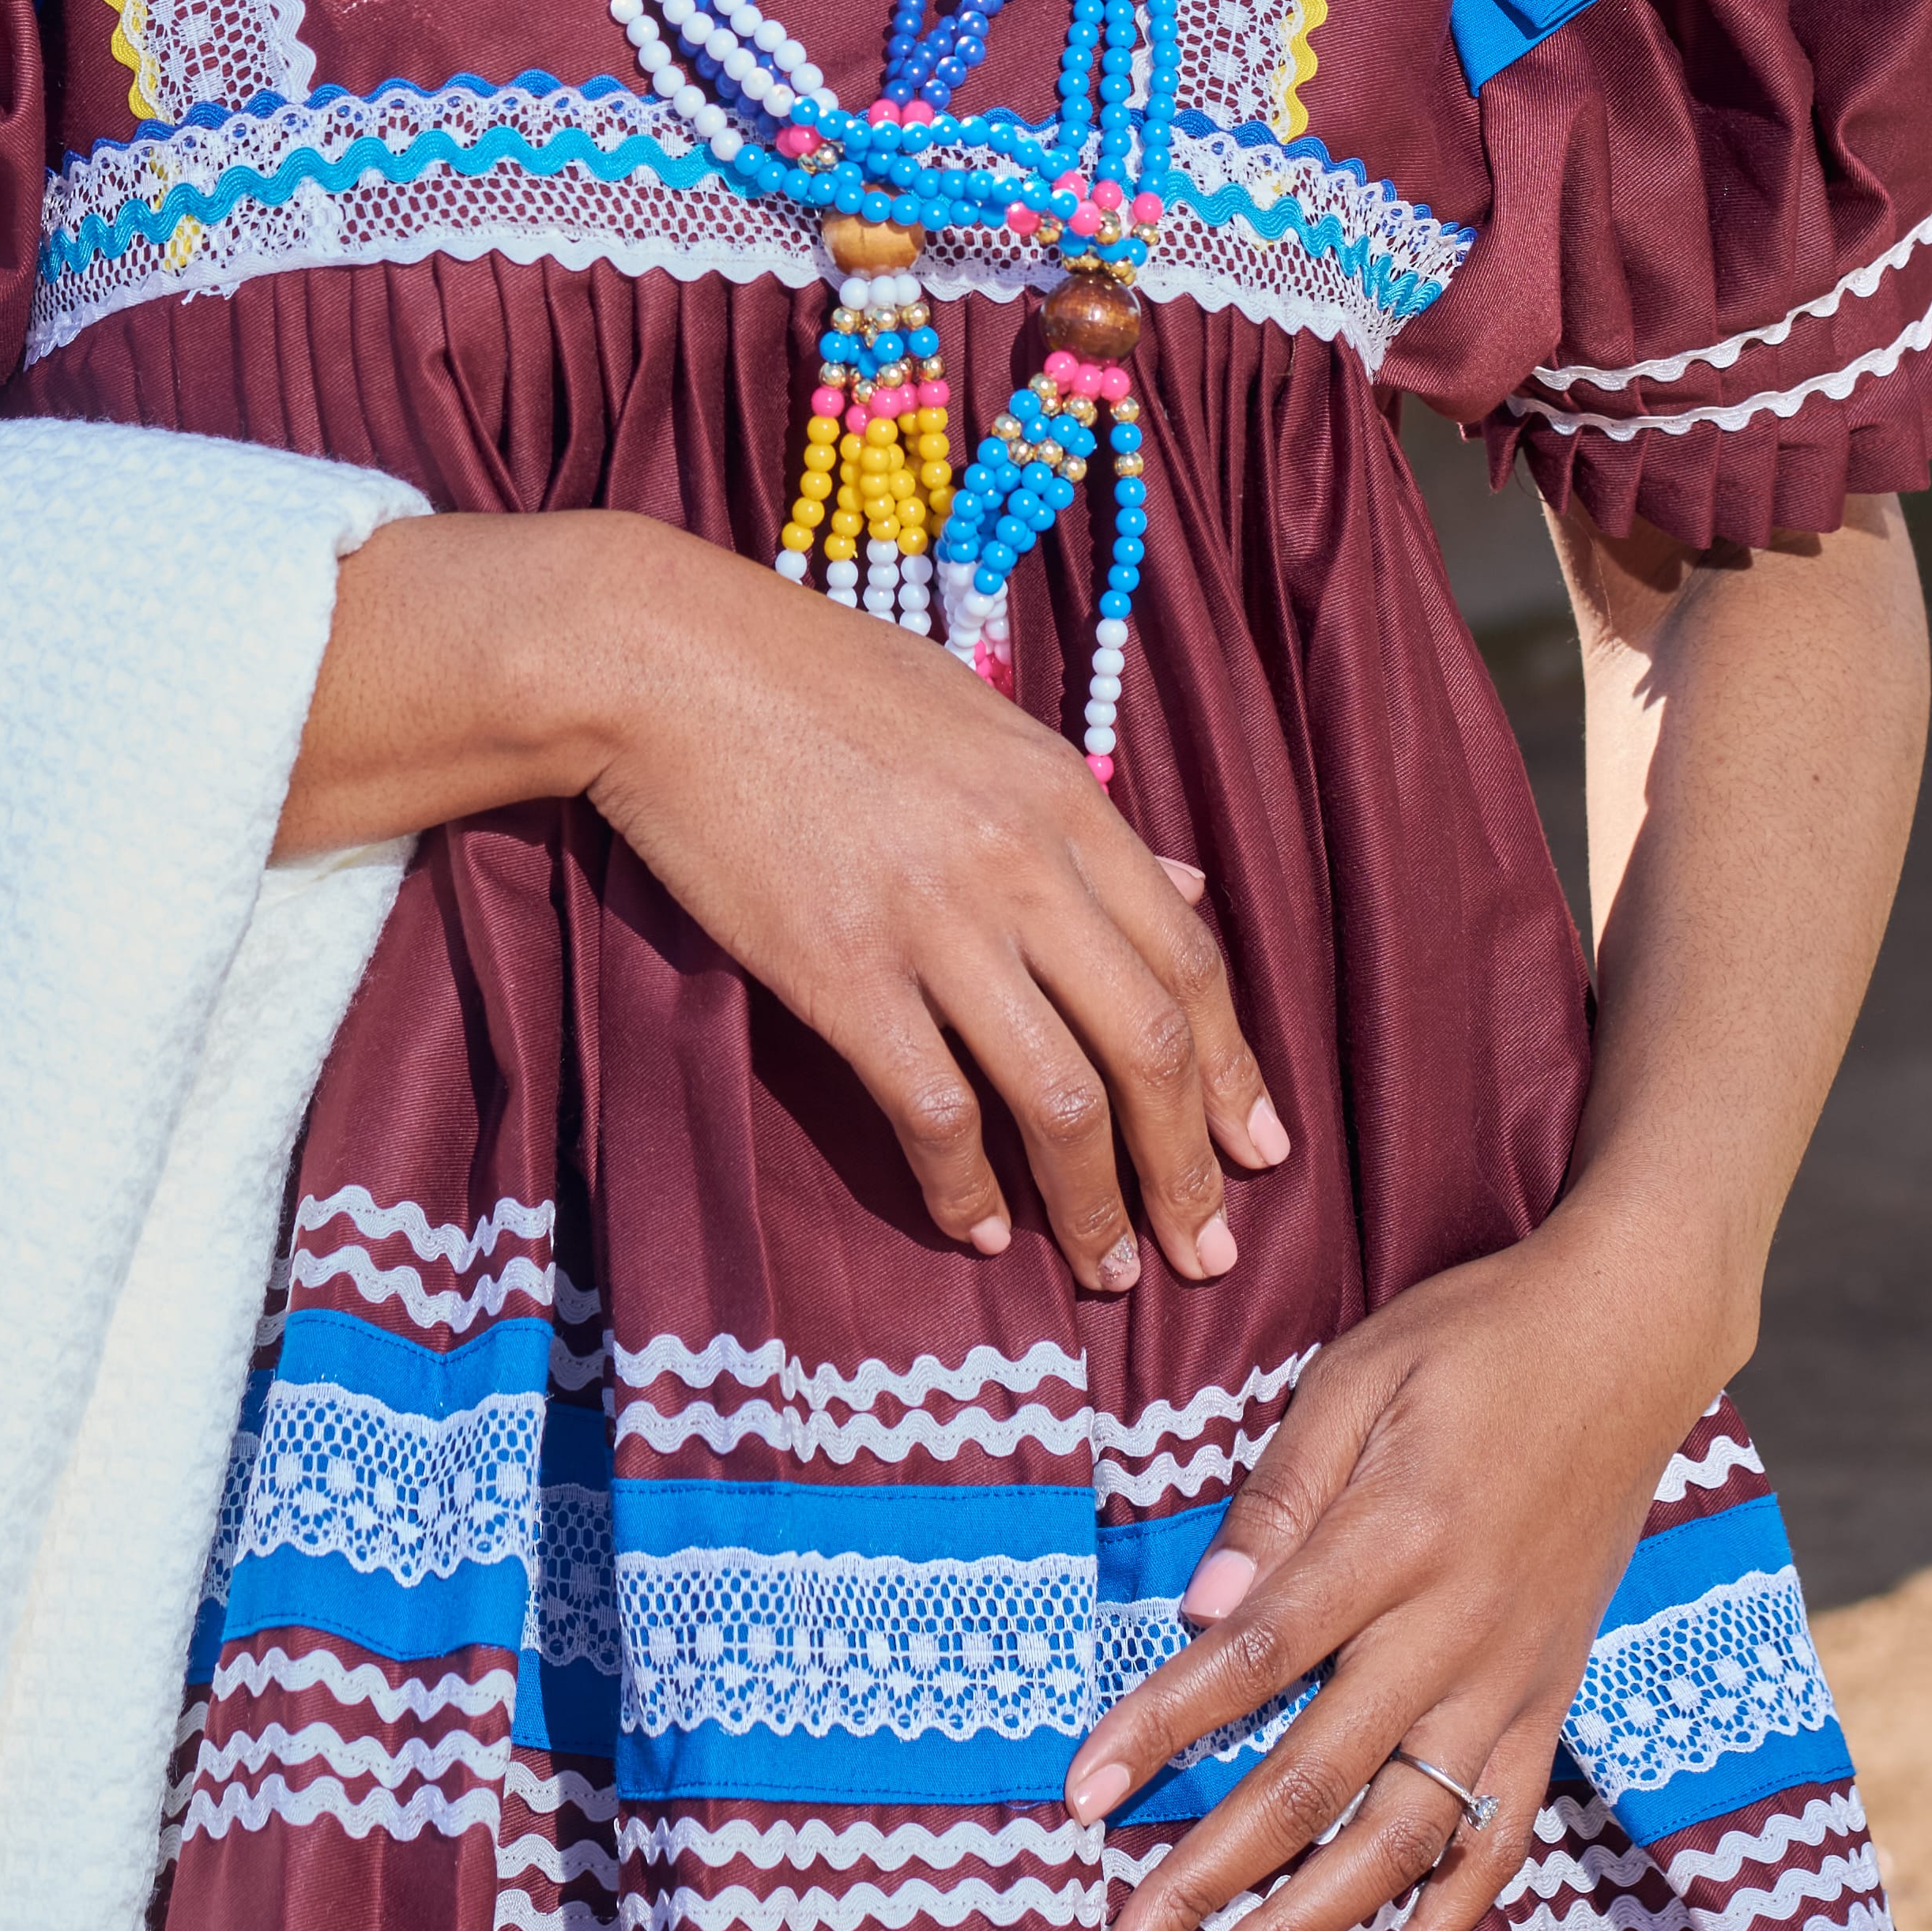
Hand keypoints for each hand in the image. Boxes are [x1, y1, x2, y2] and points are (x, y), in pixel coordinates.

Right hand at [581, 524, 1288, 1292]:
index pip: (1189, 958)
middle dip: (1187, 1167)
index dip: (1233, 1069)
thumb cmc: (822, 677)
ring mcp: (934, 922)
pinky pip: (934, 1110)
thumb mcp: (983, 724)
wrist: (672, 662)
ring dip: (1095, 1205)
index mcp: (1065, 798)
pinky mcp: (842, 973)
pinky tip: (974, 1225)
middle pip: (1147, 1045)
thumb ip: (1083, 817)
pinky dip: (964, 1184)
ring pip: (1061, 1099)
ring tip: (1109, 1268)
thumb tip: (1187, 887)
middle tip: (1205, 1250)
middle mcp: (1022, 865)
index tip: (1259, 1149)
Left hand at [1065, 1220, 1719, 1930]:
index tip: (1081, 1793)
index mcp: (1395, 1535)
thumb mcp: (1358, 1373)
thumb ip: (1279, 1493)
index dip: (1164, 1727)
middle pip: (1312, 1780)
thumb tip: (1198, 1603)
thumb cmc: (1472, 1340)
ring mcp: (1509, 1682)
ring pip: (1397, 1839)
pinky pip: (1495, 1839)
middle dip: (1207, 1884)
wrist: (1629, 1340)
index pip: (1256, 1654)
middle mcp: (1453, 1630)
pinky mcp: (1547, 1706)